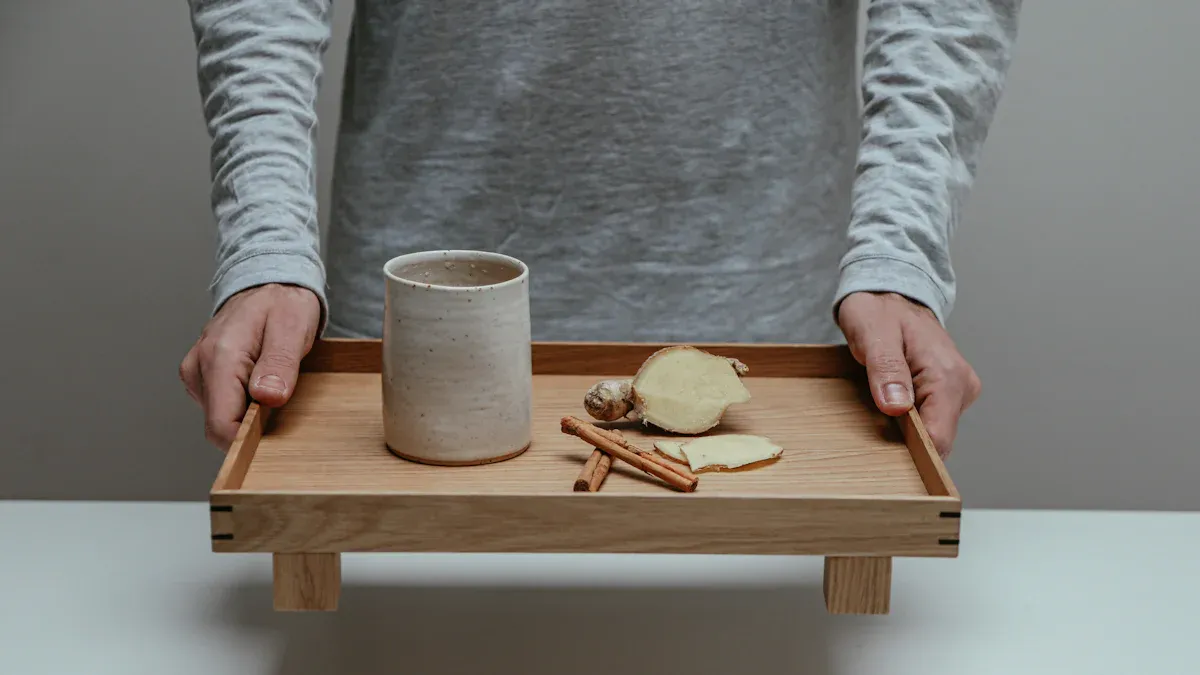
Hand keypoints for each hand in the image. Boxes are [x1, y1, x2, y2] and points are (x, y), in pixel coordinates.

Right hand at [179, 283, 319, 450]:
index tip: (275, 430)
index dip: (249, 438)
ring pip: (220, 418)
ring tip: (271, 382)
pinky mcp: (201, 377)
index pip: (221, 424)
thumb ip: (279, 363)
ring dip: (249, 413)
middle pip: (220, 425)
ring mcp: (196, 372)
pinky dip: (243, 404)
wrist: (268, 284)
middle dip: (252, 425)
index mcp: (220, 355)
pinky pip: (222, 406)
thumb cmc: (283, 302)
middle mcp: (199, 366)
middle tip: (281, 397)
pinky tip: (259, 382)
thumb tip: (267, 398)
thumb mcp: (293, 327)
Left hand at [837, 292, 980, 457]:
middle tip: (874, 425)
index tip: (884, 452)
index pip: (939, 436)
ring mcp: (957, 390)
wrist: (890, 293)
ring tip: (880, 410)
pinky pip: (930, 421)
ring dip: (906, 433)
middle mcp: (961, 385)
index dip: (913, 452)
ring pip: (934, 433)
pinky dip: (909, 423)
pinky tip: (890, 408)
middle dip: (906, 443)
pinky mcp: (947, 393)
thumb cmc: (879, 310)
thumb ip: (886, 369)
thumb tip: (896, 406)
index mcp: (947, 374)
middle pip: (938, 440)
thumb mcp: (873, 333)